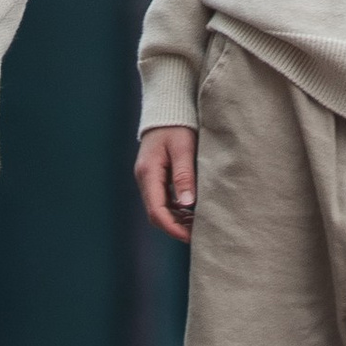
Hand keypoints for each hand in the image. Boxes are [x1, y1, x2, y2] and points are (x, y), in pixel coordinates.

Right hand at [136, 124, 198, 243]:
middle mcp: (145, 178)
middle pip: (157, 214)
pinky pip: (164, 199)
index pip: (157, 211)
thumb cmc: (177, 125)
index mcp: (148, 173)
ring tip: (200, 225)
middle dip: (176, 227)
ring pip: (160, 208)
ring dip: (177, 220)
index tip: (192, 237)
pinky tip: (193, 211)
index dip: (173, 228)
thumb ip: (184, 175)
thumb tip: (187, 203)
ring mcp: (148, 178)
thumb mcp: (183, 148)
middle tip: (200, 234)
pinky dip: (177, 209)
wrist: (168, 107)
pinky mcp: (155, 175)